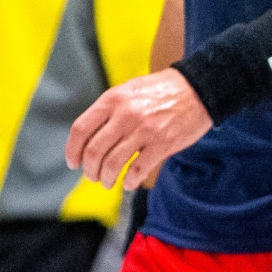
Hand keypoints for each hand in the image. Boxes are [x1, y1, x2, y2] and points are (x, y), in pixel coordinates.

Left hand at [66, 69, 211, 189]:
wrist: (198, 89)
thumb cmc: (162, 90)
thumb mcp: (129, 90)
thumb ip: (109, 109)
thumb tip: (89, 137)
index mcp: (114, 99)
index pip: (81, 130)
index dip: (72, 150)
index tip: (73, 162)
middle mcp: (126, 115)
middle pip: (94, 152)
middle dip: (90, 170)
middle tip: (93, 176)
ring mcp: (145, 130)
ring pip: (112, 164)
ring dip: (106, 178)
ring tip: (109, 181)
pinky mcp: (163, 144)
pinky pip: (137, 170)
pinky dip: (129, 181)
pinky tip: (129, 182)